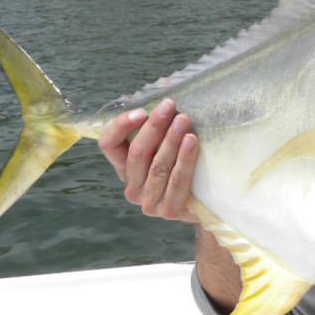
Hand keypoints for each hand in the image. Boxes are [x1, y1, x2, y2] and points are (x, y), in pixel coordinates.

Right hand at [98, 97, 198, 222]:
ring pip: (157, 166)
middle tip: (169, 106)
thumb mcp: (165, 148)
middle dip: (154, 127)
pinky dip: (185, 159)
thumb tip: (164, 103)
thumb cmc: (183, 168)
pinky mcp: (169, 210)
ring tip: (184, 120)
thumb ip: (158, 132)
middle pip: (137, 153)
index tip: (142, 111)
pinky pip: (177, 181)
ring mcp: (149, 202)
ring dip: (171, 140)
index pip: (109, 144)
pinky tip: (192, 141)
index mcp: (124, 169)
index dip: (120, 126)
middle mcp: (132, 187)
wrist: (206, 204)